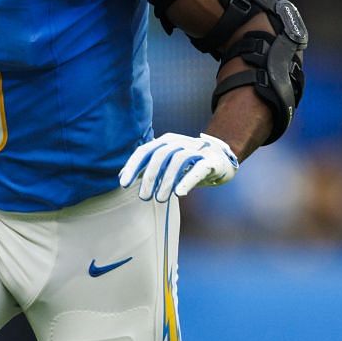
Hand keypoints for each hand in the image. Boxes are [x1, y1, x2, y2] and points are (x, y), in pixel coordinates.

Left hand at [119, 132, 239, 201]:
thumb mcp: (165, 164)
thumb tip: (120, 177)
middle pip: (159, 156)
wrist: (221, 159)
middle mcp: (179, 142)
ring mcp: (196, 150)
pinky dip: (187, 180)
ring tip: (160, 199)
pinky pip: (198, 169)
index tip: (123, 184)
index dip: (132, 166)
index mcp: (166, 141)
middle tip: (144, 197)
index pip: (145, 151)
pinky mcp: (211, 161)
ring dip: (166, 181)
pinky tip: (179, 193)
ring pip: (177, 161)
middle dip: (149, 177)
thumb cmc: (188, 163)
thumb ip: (146, 168)